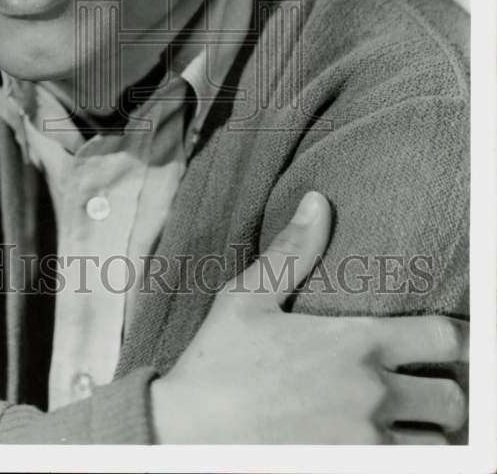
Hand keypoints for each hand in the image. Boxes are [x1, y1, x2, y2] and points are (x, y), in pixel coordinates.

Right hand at [150, 191, 467, 443]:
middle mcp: (372, 394)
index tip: (458, 344)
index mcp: (354, 343)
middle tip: (424, 390)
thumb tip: (318, 202)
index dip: (461, 340)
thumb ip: (292, 251)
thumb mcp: (246, 299)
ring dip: (426, 433)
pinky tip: (382, 446)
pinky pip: (411, 470)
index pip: (444, 338)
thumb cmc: (215, 364)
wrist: (188, 436)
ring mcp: (367, 444)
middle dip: (444, 392)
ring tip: (404, 424)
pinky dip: (404, 457)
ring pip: (438, 444)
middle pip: (452, 398)